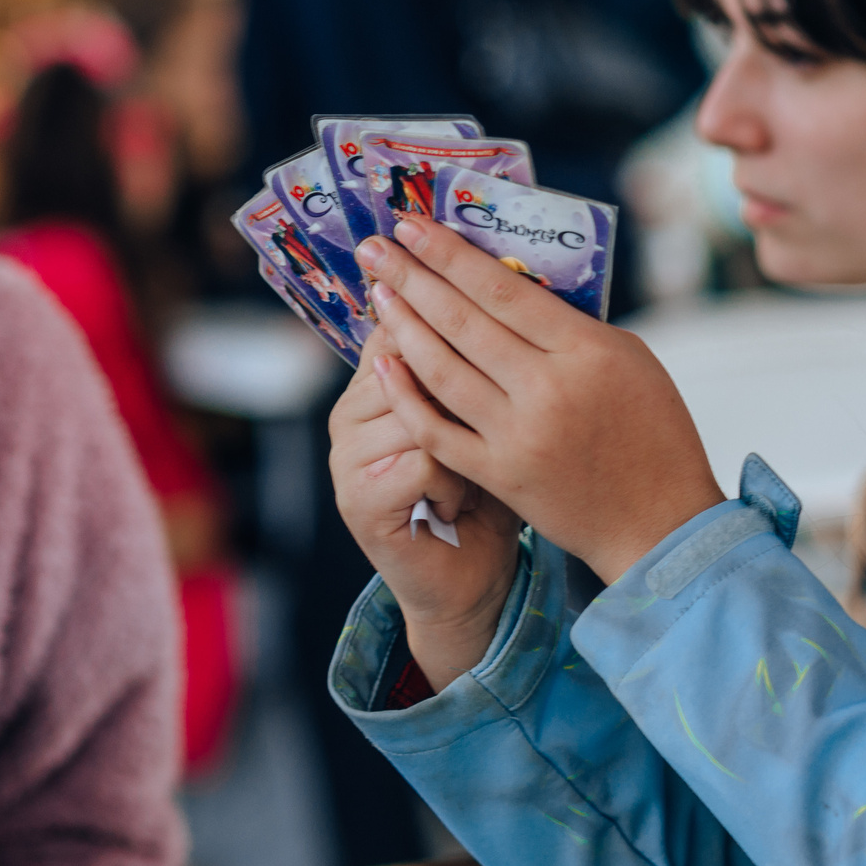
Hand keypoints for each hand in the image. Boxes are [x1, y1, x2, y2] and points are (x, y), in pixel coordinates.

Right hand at [328, 341, 520, 689]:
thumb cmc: (492, 486)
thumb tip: (518, 291)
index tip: (504, 354)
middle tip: (498, 430)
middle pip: (411, 365)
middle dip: (468, 395)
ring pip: (419, 412)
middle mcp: (350, 413)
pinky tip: (463, 503)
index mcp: (377, 382)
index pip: (404, 327)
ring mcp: (347, 457)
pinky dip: (458, 484)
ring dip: (468, 445)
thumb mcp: (491, 415)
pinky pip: (423, 460)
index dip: (454, 331)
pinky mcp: (359, 499)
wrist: (473, 575)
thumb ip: (483, 362)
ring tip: (477, 475)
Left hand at [356, 216, 725, 585]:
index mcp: (589, 352)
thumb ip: (572, 327)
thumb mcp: (632, 361)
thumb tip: (509, 293)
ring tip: (380, 294)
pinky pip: (437, 429)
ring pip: (442, 370)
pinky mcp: (499, 474)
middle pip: (464, 322)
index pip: (505, 291)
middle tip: (376, 247)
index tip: (415, 225)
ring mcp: (519, 435)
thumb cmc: (656, 434)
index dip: (452, 256)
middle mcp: (549, 390)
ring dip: (403, 327)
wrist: (659, 522)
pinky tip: (384, 364)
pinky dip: (406, 395)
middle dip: (412, 278)